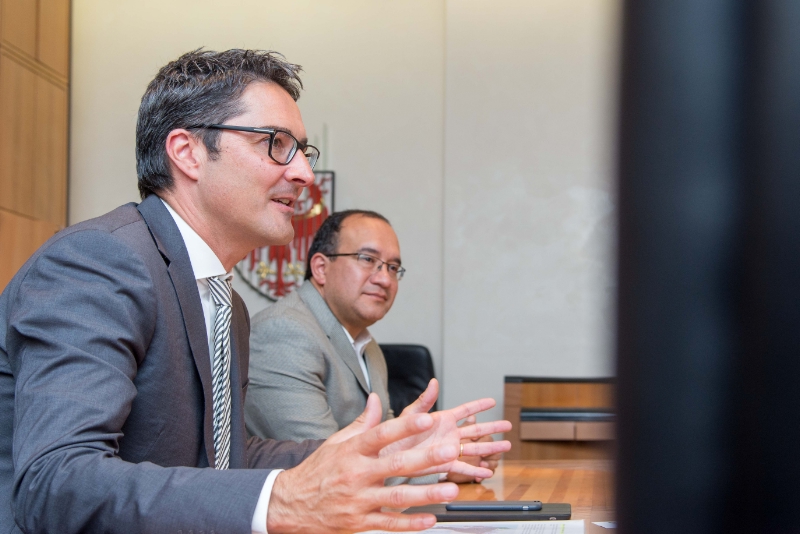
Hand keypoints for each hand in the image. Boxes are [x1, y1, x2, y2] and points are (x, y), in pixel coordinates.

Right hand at [267, 394, 459, 532]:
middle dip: (425, 459)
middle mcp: (356, 474)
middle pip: (395, 466)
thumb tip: (376, 399)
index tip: (426, 419)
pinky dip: (409, 523)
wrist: (291, 503)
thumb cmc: (318, 470)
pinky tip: (429, 519)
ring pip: (396, 498)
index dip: (404, 427)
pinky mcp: (360, 521)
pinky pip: (388, 523)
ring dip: (426, 494)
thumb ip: (362, 423)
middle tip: (450, 451)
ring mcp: (359, 500)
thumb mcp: (336, 442)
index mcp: (352, 451)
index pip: (381, 435)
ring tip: (451, 490)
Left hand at [394, 379, 511, 479]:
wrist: (383, 458)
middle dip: (493, 427)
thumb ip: (424, 400)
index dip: (478, 405)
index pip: (464, 411)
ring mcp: (447, 450)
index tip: (492, 401)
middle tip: (508, 426)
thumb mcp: (409, 415)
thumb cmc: (392, 435)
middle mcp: (447, 434)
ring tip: (506, 447)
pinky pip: (462, 468)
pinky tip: (487, 472)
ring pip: (474, 448)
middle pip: (476, 430)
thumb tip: (433, 382)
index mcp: (441, 419)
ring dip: (490, 448)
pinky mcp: (443, 465)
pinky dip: (475, 471)